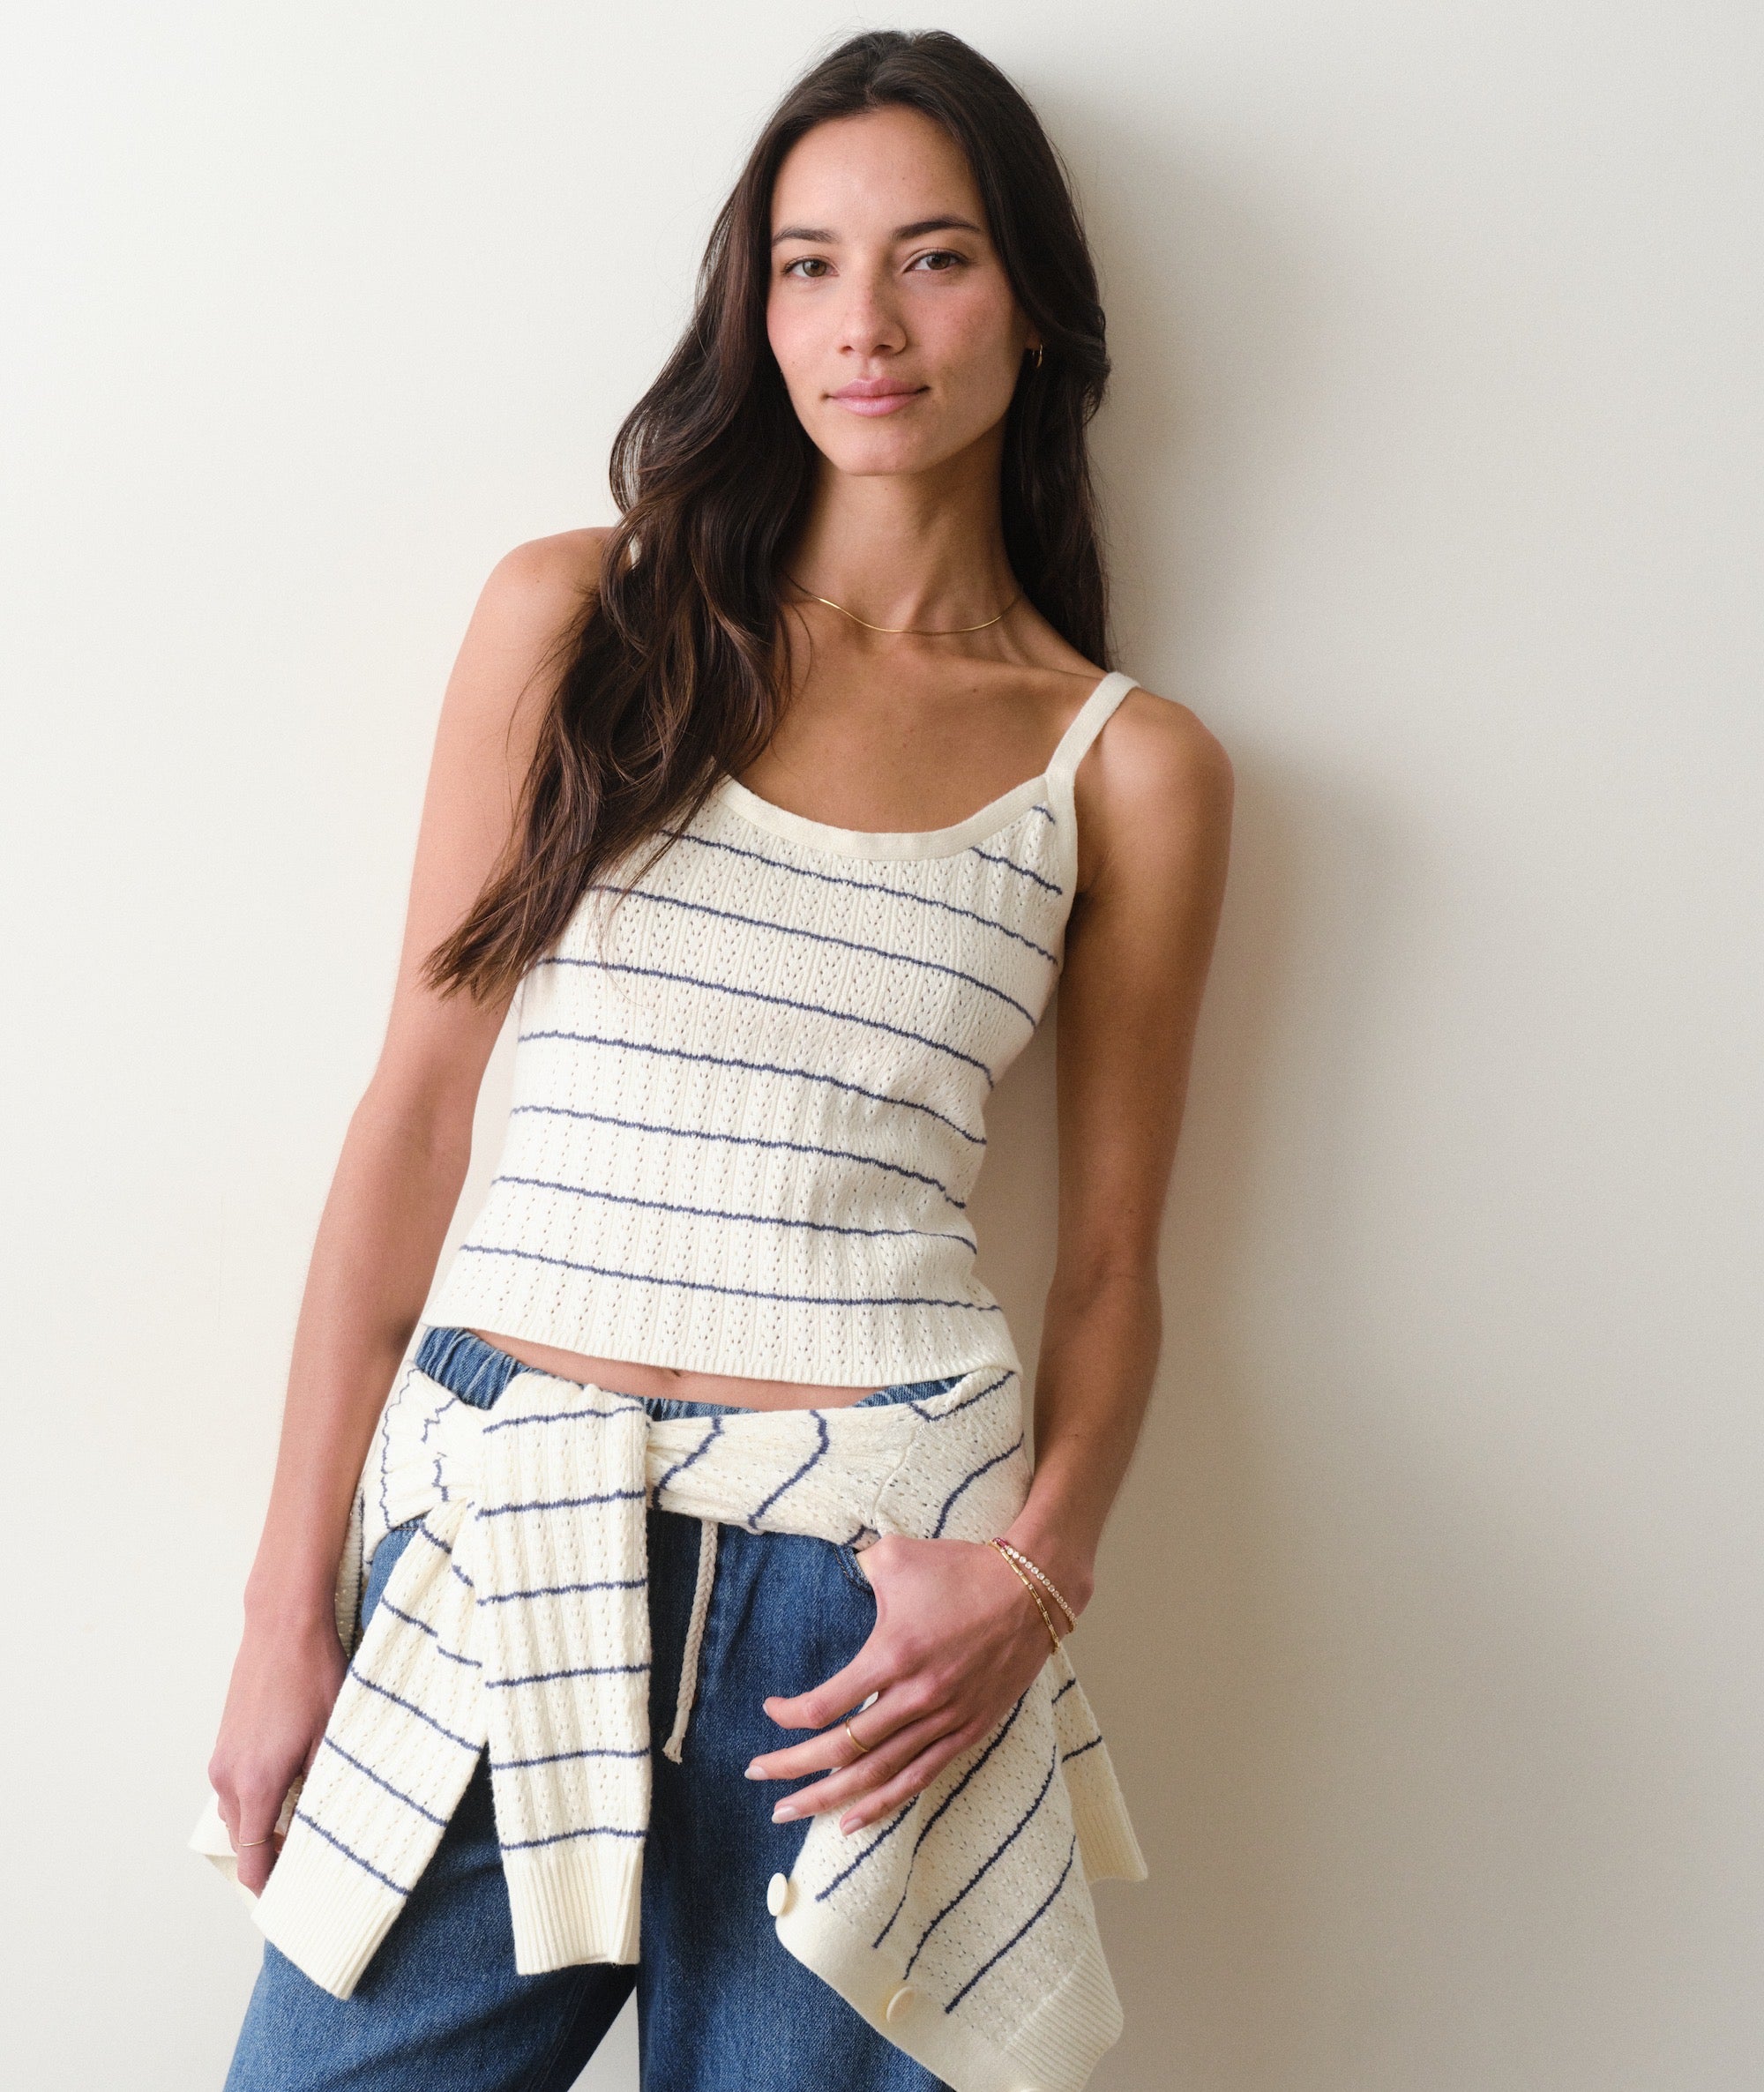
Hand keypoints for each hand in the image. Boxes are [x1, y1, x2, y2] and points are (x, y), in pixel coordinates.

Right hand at [206, 1610, 347, 1894]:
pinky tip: (291, 1779)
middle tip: (310, 1859)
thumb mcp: (332, 1737)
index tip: (292, 1897)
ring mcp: (222, 1757)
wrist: (283, 1625)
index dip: (270, 1884)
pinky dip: (256, 1796)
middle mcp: (228, 1777)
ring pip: (238, 1812)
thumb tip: (323, 1831)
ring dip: (263, 1822)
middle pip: (244, 1839)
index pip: (253, 1858)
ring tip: (305, 1818)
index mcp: (256, 1783)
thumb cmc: (314, 1676)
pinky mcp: (225, 1740)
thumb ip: (322, 1791)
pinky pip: (235, 1786)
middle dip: (271, 1854)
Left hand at [749, 1534, 1055, 1834]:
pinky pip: (918, 1777)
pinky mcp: (968, 1730)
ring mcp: (945, 1719)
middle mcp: (916, 1696)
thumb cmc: (961, 1568)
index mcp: (893, 1654)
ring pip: (877, 1774)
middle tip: (756, 1775)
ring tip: (790, 1811)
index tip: (771, 1710)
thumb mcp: (898, 1555)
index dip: (789, 1715)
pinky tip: (852, 1820)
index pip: (826, 1704)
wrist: (1032, 1588)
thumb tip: (833, 1569)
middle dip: (793, 1767)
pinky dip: (883, 1803)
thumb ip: (858, 1567)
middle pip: (843, 1749)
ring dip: (828, 1796)